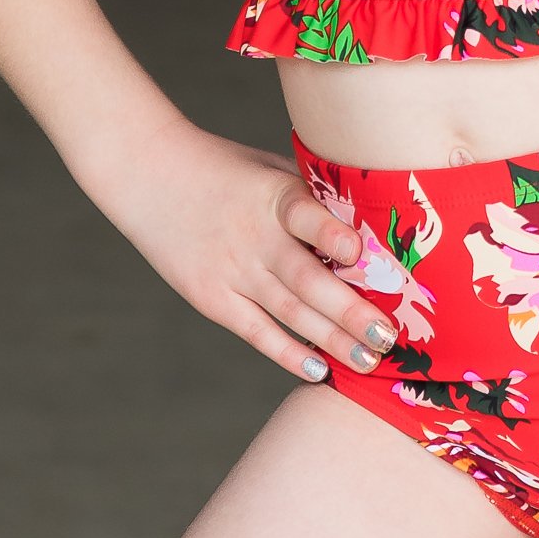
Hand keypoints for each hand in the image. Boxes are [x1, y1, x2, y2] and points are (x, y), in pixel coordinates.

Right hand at [100, 123, 397, 384]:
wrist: (149, 173)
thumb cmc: (223, 168)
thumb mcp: (270, 168)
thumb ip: (312, 198)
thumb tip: (370, 227)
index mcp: (273, 197)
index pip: (304, 215)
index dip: (332, 234)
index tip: (361, 253)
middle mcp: (254, 237)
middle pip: (307, 281)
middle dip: (350, 312)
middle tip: (389, 337)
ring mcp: (232, 271)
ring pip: (289, 312)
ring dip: (331, 340)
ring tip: (368, 361)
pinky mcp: (211, 297)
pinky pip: (256, 331)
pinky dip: (287, 352)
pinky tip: (318, 369)